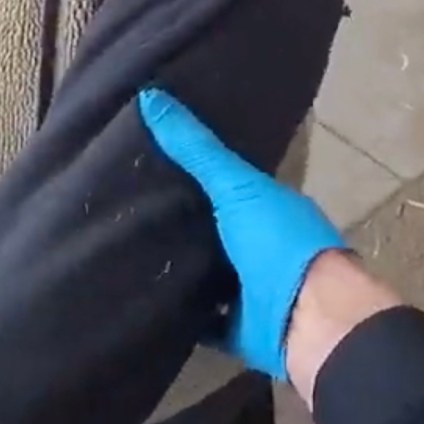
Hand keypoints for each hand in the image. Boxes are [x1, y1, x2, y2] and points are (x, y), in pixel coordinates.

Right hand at [137, 87, 346, 379]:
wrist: (309, 320)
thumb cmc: (279, 242)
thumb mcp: (235, 185)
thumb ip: (197, 149)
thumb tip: (149, 96)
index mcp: (263, 206)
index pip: (222, 180)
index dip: (187, 167)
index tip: (141, 152)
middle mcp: (256, 244)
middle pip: (207, 227)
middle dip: (171, 218)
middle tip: (116, 199)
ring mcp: (246, 289)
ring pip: (201, 273)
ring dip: (171, 265)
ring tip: (114, 244)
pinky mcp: (234, 328)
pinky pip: (197, 319)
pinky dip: (173, 313)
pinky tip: (136, 296)